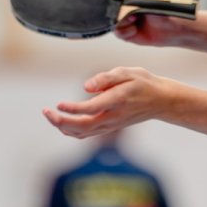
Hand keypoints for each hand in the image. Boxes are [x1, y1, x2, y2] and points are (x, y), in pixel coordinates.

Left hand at [42, 67, 174, 137]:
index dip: (73, 109)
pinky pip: (86, 134)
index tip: (58, 104)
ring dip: (63, 127)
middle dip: (61, 122)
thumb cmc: (143, 83)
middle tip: (45, 112)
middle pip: (82, 127)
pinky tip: (62, 121)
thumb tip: (86, 87)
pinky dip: (71, 130)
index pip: (91, 109)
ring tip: (49, 114)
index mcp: (117, 101)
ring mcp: (111, 125)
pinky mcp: (109, 128)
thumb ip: (106, 78)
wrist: (161, 101)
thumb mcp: (128, 72)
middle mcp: (113, 117)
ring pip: (82, 134)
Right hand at [111, 0, 189, 46]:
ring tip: (136, 19)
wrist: (169, 27)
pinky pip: (117, 32)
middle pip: (107, 9)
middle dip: (120, 11)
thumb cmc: (159, 4)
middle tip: (133, 11)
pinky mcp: (123, 32)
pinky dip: (128, 31)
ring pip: (112, 21)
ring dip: (125, 22)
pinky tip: (136, 28)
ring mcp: (120, 20)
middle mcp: (119, 6)